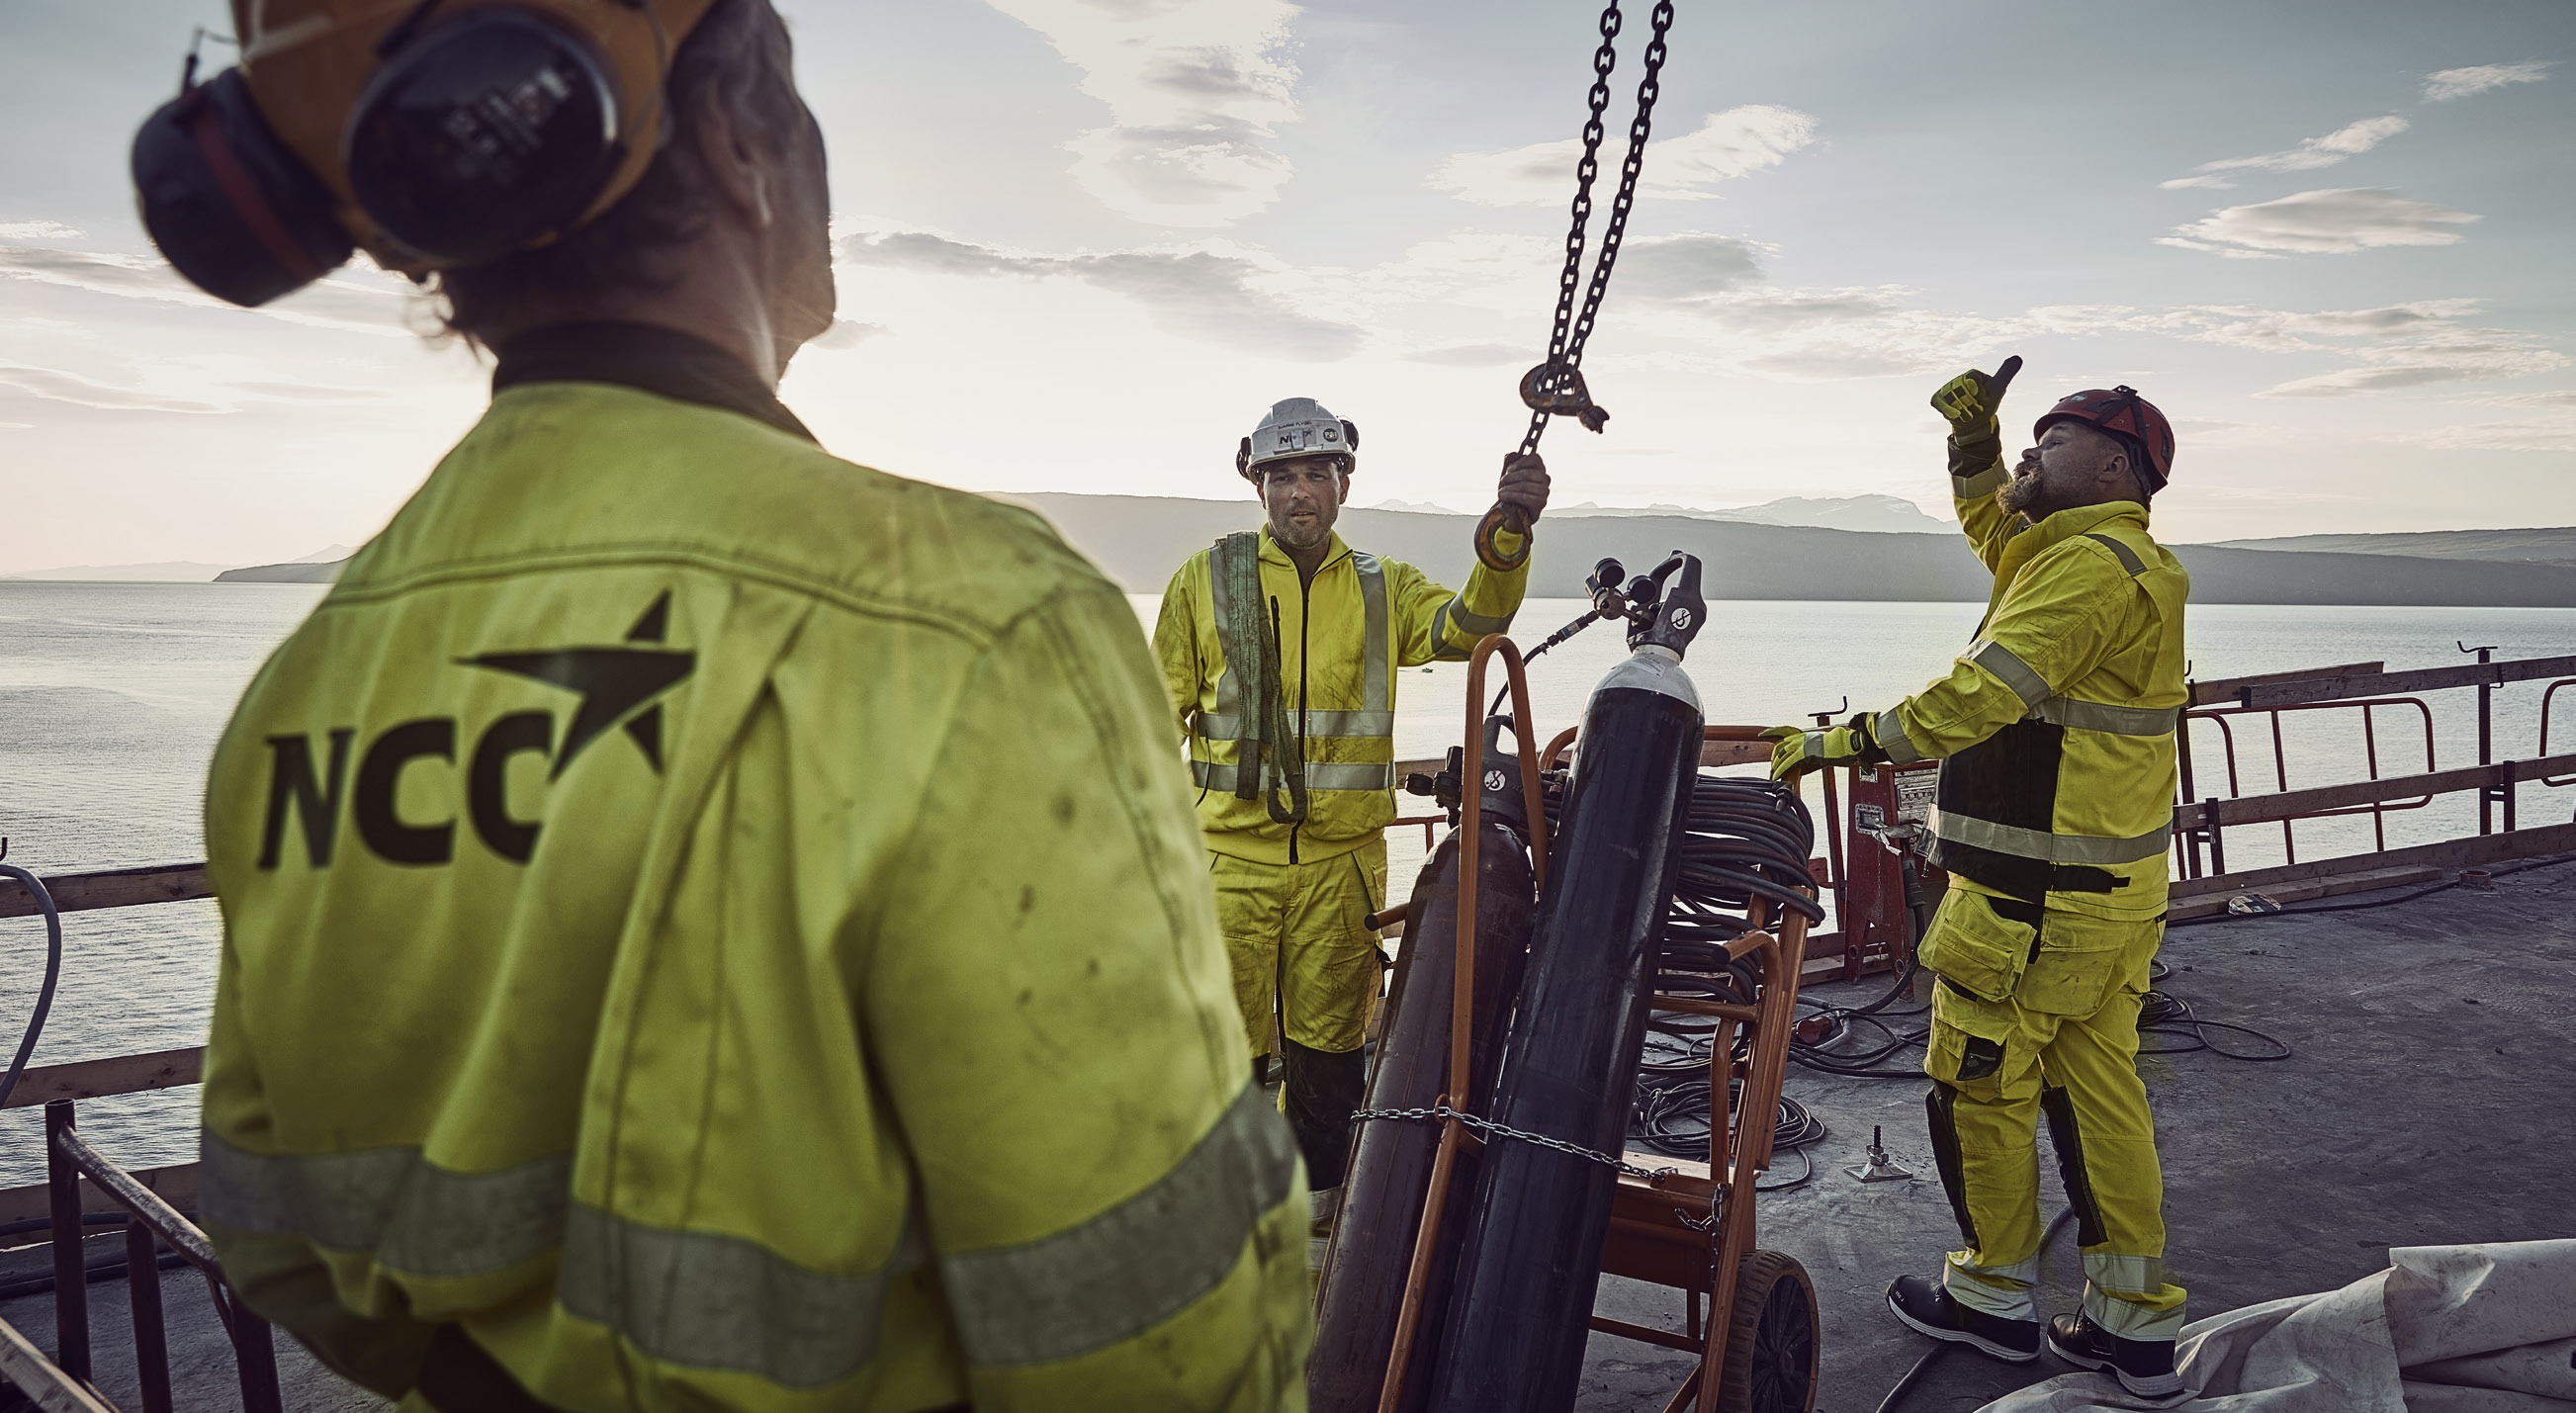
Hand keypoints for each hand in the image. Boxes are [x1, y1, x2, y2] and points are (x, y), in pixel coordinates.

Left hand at [1495, 452, 1549, 525]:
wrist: (1510, 511)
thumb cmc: (1511, 491)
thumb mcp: (1508, 473)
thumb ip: (1509, 461)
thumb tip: (1513, 454)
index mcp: (1539, 468)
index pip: (1534, 458)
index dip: (1520, 462)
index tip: (1509, 469)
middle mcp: (1545, 479)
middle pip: (1528, 473)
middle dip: (1511, 477)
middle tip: (1501, 482)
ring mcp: (1544, 491)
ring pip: (1525, 485)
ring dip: (1509, 488)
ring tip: (1500, 492)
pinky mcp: (1541, 503)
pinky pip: (1526, 497)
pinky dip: (1512, 496)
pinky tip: (1503, 496)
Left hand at [1760, 719, 1879, 782]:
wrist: (1845, 744)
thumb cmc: (1837, 747)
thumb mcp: (1820, 748)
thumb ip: (1809, 754)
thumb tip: (1802, 764)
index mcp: (1804, 736)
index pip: (1783, 734)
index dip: (1773, 737)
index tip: (1765, 738)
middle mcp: (1801, 738)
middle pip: (1780, 746)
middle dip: (1774, 756)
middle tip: (1773, 765)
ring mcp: (1802, 745)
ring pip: (1782, 755)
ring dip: (1776, 765)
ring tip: (1773, 773)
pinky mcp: (1804, 753)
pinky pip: (1788, 762)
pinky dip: (1781, 769)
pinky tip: (1777, 775)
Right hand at [1930, 355, 2022, 434]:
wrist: (1975, 422)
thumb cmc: (1986, 403)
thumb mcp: (1998, 388)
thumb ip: (2006, 373)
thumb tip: (2017, 357)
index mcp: (1973, 374)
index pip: (1973, 380)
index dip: (1979, 393)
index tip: (1985, 399)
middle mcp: (1958, 379)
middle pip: (1962, 392)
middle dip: (1972, 405)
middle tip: (1977, 408)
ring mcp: (1946, 389)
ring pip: (1952, 400)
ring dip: (1963, 411)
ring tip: (1969, 413)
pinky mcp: (1937, 398)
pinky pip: (1940, 404)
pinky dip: (1949, 412)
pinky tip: (1957, 415)